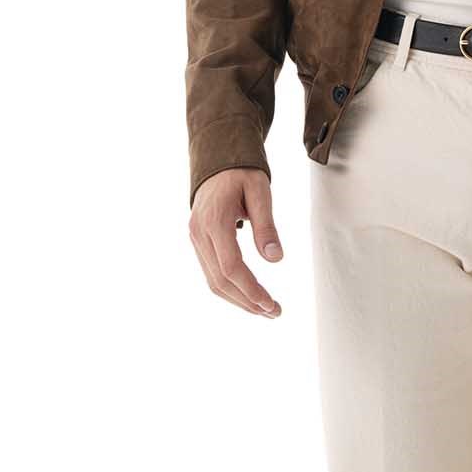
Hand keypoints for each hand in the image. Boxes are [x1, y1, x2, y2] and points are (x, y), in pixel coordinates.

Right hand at [188, 168, 284, 316]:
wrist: (217, 159)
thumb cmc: (241, 172)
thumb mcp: (260, 191)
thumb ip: (266, 225)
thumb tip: (275, 259)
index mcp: (214, 221)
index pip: (231, 267)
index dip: (251, 290)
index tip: (271, 304)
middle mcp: (199, 234)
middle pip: (220, 280)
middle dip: (247, 301)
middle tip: (274, 312)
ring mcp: (196, 239)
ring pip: (213, 281)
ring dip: (239, 299)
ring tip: (264, 309)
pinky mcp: (198, 241)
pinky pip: (211, 272)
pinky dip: (230, 288)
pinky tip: (248, 294)